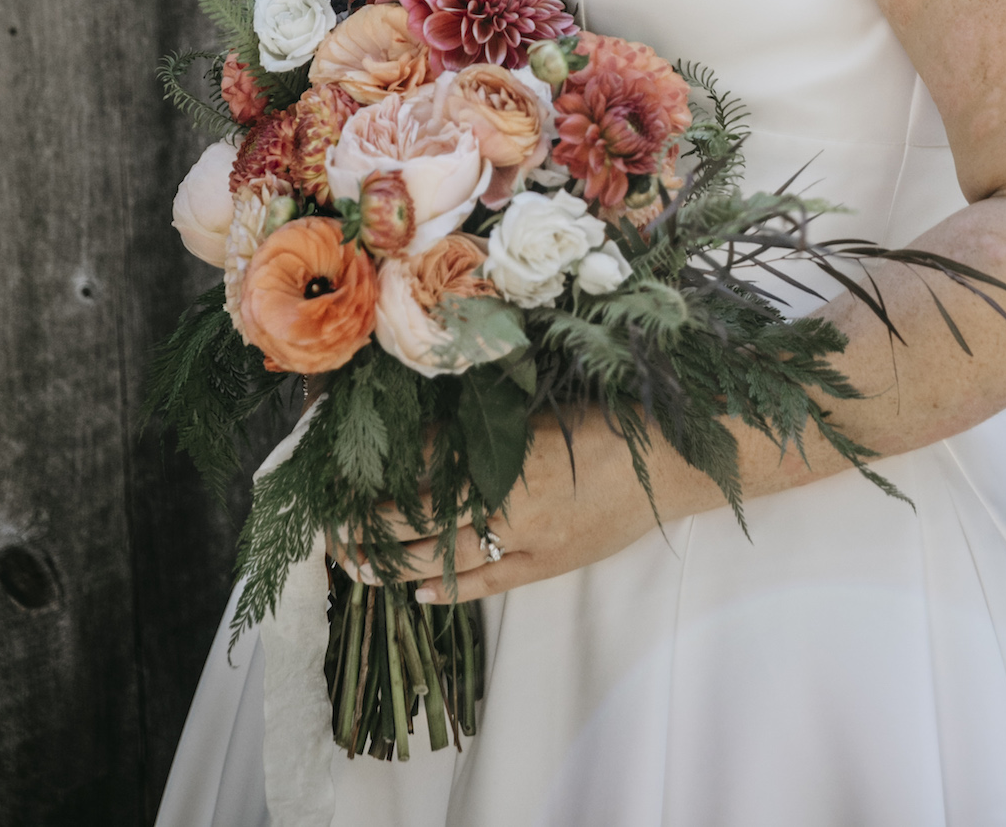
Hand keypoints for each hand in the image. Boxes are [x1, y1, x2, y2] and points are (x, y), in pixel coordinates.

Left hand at [333, 410, 681, 603]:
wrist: (675, 464)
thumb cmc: (614, 422)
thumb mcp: (546, 411)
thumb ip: (492, 424)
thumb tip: (431, 429)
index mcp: (511, 449)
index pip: (430, 467)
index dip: (385, 473)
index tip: (347, 471)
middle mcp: (513, 498)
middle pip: (425, 518)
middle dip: (373, 524)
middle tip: (330, 526)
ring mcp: (531, 539)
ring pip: (447, 558)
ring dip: (396, 562)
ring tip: (355, 563)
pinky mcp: (549, 566)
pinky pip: (490, 583)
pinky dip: (450, 591)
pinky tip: (417, 593)